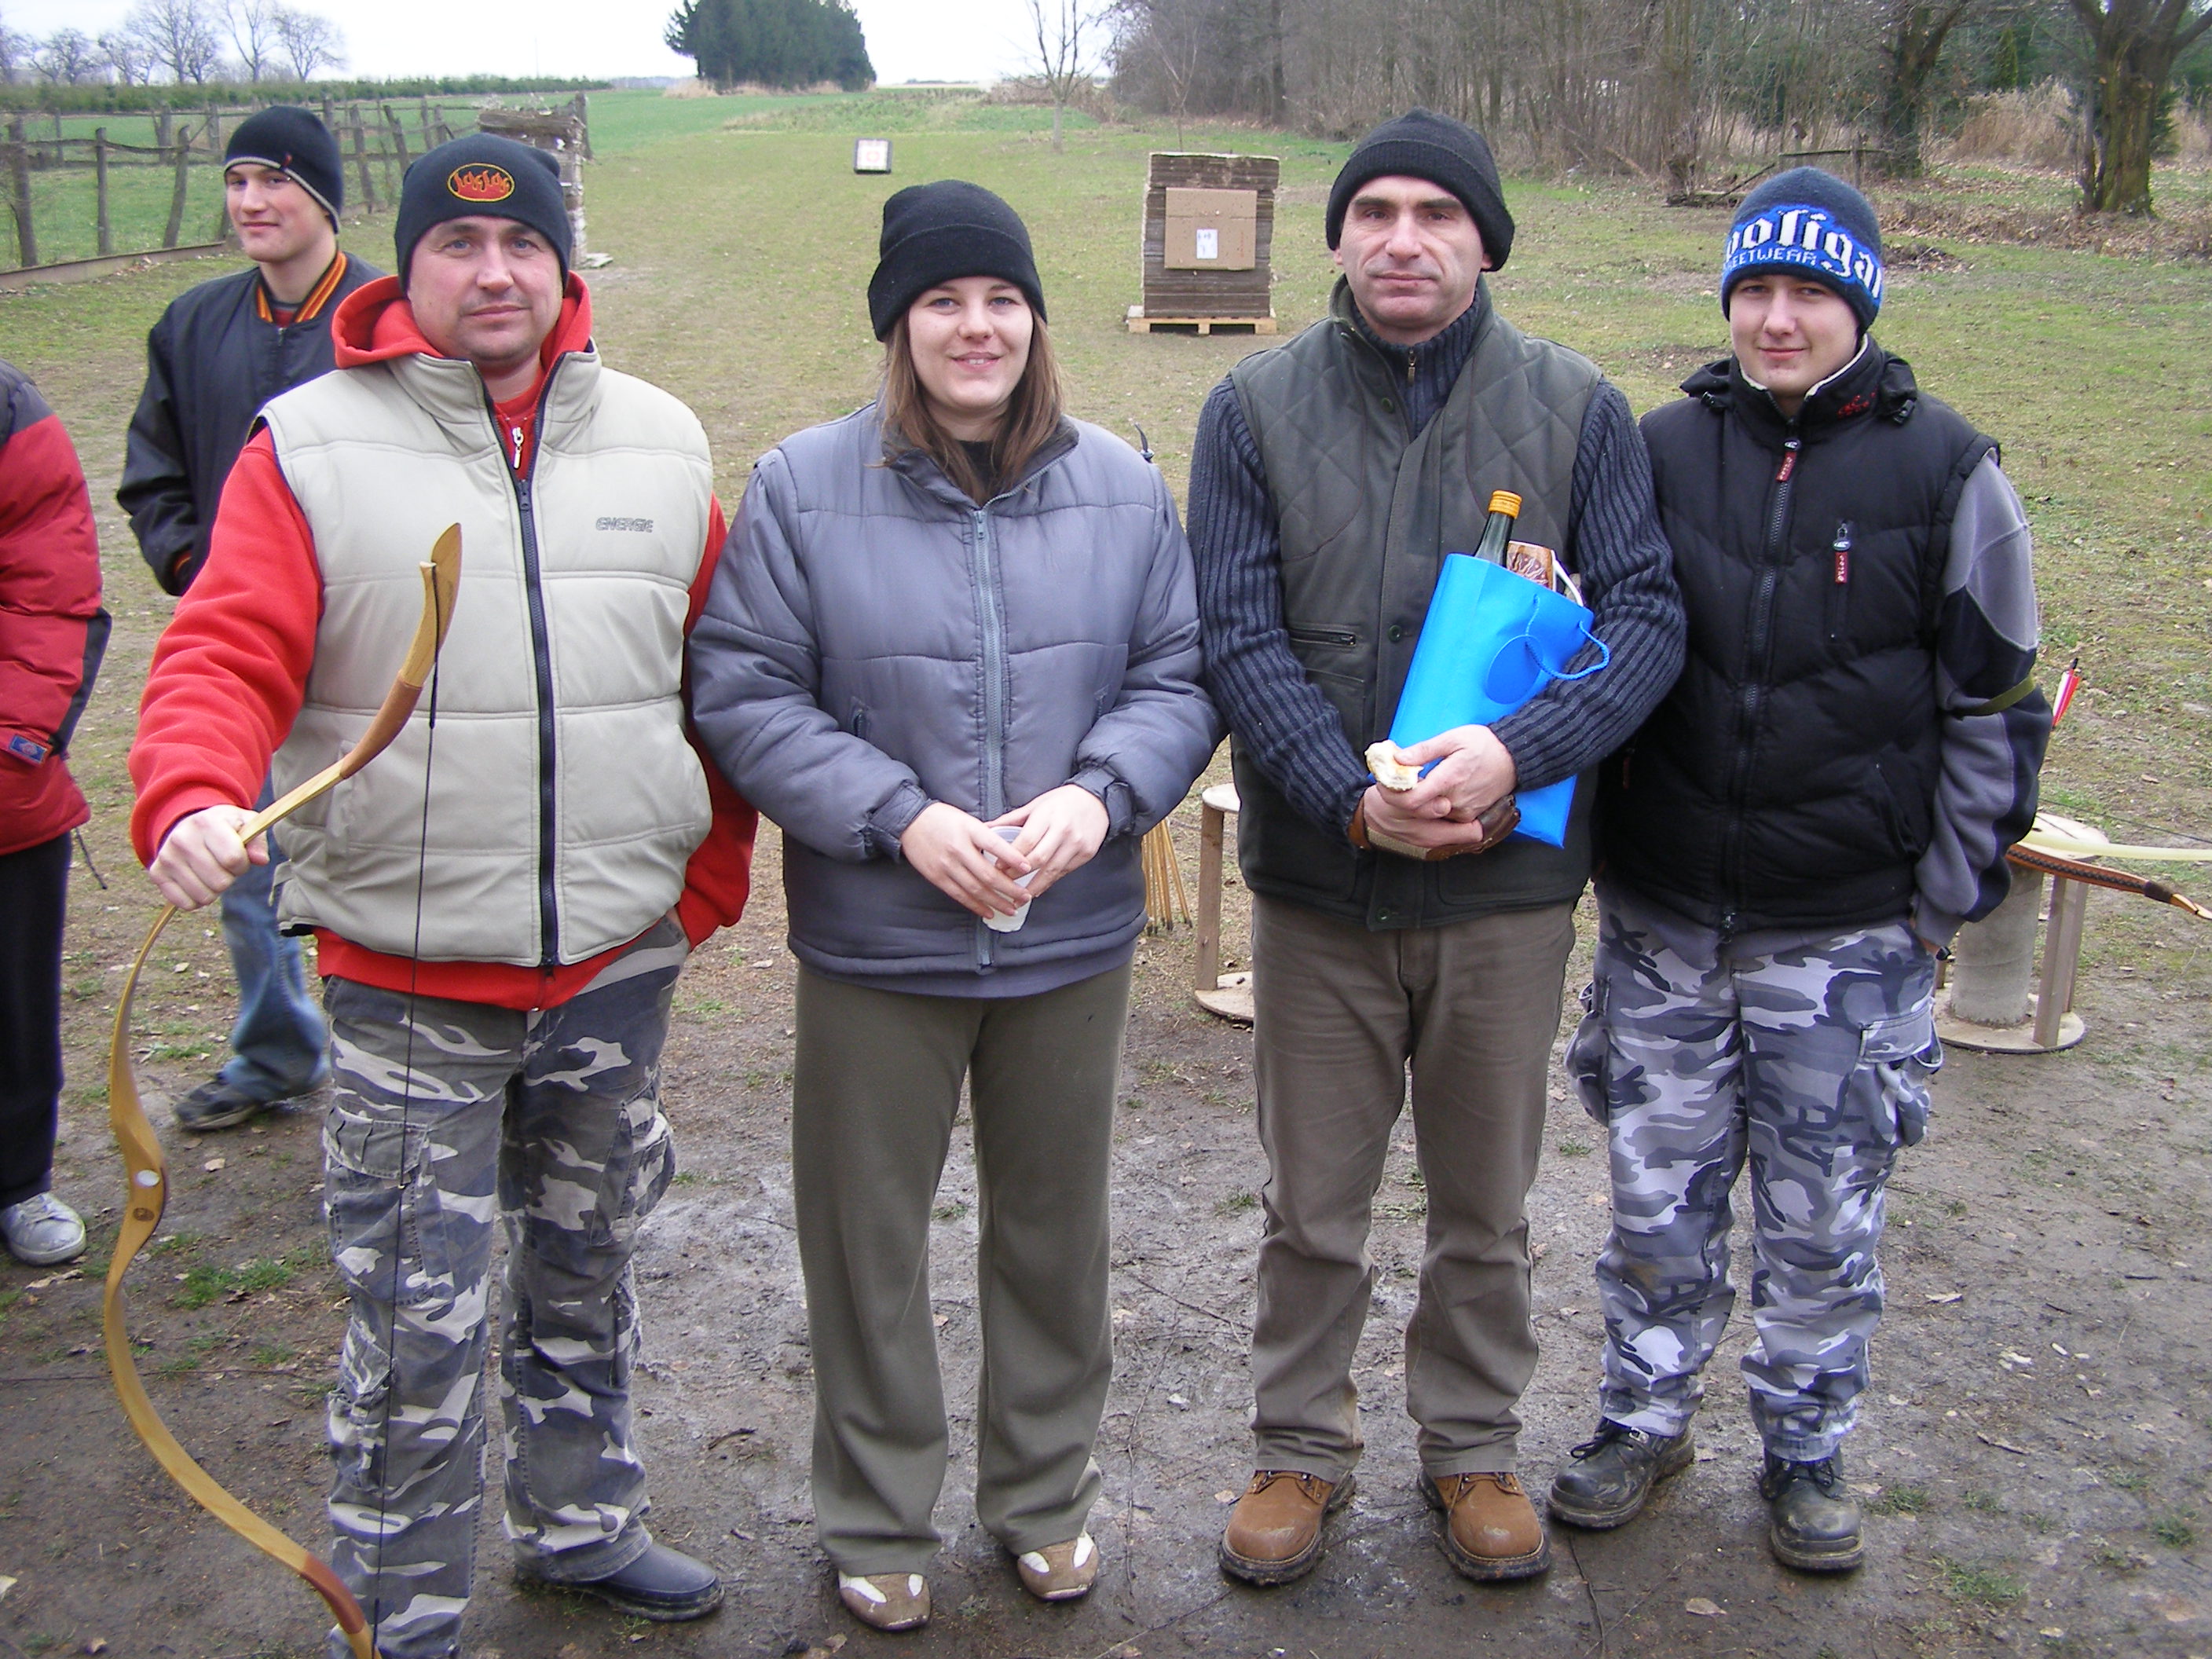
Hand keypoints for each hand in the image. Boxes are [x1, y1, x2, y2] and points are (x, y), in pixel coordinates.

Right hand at [149, 804, 263, 909]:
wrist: (189, 824)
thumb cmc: (224, 827)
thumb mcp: (246, 824)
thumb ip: (257, 841)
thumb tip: (260, 859)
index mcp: (206, 823)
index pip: (233, 859)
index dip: (242, 864)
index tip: (239, 857)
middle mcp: (182, 838)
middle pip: (220, 882)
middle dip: (228, 877)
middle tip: (223, 866)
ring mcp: (167, 857)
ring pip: (204, 896)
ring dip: (213, 890)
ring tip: (210, 872)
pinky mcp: (157, 873)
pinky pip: (185, 904)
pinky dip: (196, 899)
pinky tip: (197, 882)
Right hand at [900, 802, 1032, 918]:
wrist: (910, 822)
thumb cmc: (942, 818)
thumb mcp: (966, 819)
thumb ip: (985, 835)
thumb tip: (1009, 852)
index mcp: (969, 830)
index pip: (995, 845)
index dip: (1013, 858)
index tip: (1028, 868)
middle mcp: (958, 849)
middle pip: (988, 874)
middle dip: (1010, 889)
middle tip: (1025, 896)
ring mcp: (947, 865)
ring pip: (976, 889)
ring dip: (997, 902)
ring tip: (1012, 908)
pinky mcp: (937, 877)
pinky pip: (960, 896)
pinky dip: (976, 906)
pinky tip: (989, 912)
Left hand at [992, 784, 1109, 899]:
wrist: (1097, 801)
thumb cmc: (1063, 801)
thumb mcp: (1037, 804)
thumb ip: (1012, 818)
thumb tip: (985, 828)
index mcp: (1048, 815)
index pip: (1027, 841)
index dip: (1011, 857)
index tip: (998, 867)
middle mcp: (1063, 830)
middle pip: (1038, 859)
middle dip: (1018, 874)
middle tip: (1005, 883)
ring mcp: (1077, 844)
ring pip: (1052, 871)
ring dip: (1034, 886)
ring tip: (1020, 896)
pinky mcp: (1086, 854)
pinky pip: (1064, 872)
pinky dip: (1049, 882)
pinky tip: (1038, 888)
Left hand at [1365, 726, 1517, 845]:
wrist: (1514, 758)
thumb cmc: (1484, 745)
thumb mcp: (1452, 739)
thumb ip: (1424, 751)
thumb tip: (1399, 758)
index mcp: (1449, 779)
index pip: (1412, 800)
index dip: (1394, 794)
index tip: (1387, 782)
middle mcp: (1456, 801)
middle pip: (1418, 810)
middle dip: (1404, 797)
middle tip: (1399, 780)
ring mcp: (1464, 811)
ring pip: (1431, 814)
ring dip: (1420, 802)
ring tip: (1420, 782)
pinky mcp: (1469, 816)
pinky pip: (1444, 817)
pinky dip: (1435, 805)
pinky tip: (1436, 790)